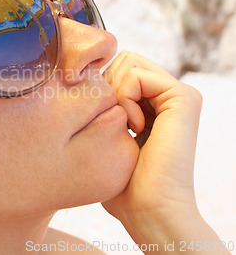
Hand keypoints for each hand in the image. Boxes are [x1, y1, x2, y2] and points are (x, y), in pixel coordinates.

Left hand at [101, 52, 227, 252]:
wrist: (149, 208)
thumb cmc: (123, 184)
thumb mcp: (107, 140)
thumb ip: (104, 112)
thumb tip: (84, 87)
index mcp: (154, 103)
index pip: (118, 68)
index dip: (100, 87)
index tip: (106, 120)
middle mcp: (168, 95)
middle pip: (121, 60)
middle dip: (108, 87)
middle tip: (116, 123)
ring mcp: (179, 94)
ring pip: (128, 62)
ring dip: (115, 93)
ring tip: (127, 127)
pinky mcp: (184, 97)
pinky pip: (137, 75)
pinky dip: (125, 98)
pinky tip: (135, 127)